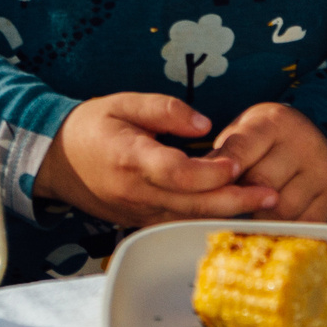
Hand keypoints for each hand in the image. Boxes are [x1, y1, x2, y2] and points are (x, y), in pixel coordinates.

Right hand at [32, 94, 278, 226]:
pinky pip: (177, 223)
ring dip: (226, 214)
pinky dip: (205, 220)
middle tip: (272, 194)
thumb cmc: (90, 127)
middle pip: (191, 203)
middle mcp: (135, 191)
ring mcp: (137, 210)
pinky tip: (232, 213)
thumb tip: (205, 124)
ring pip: (187, 218)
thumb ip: (165, 110)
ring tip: (263, 206)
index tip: (237, 162)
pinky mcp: (139, 220)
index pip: (176, 172)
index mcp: (130, 157)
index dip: (210, 172)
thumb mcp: (122, 102)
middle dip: (235, 200)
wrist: (55, 161)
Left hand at [211, 103, 326, 222]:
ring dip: (259, 216)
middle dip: (239, 198)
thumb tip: (193, 190)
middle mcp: (305, 142)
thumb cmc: (262, 141)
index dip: (223, 173)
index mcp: (275, 121)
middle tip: (224, 206)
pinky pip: (301, 223)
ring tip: (249, 210)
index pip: (240, 150)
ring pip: (281, 209)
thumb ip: (219, 159)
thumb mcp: (238, 136)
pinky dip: (281, 226)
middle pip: (261, 184)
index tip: (208, 189)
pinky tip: (271, 218)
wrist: (306, 137)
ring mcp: (325, 169)